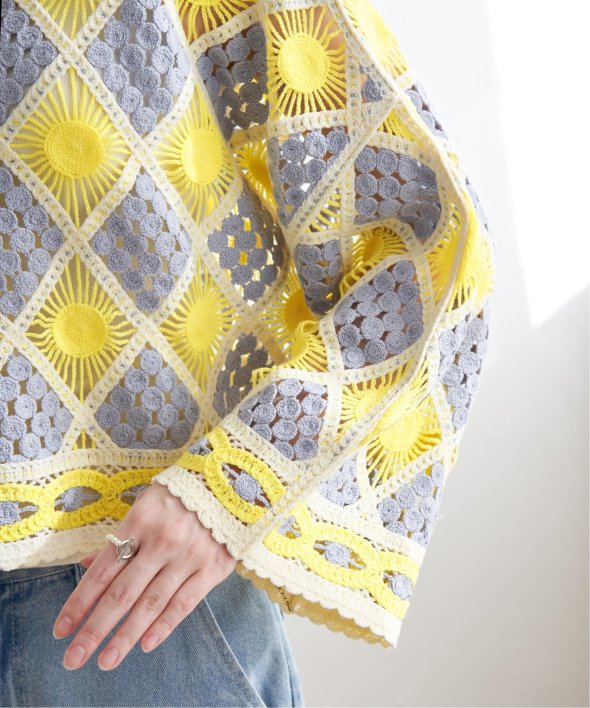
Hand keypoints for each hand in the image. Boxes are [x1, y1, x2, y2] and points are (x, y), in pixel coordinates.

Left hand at [52, 482, 236, 670]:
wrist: (234, 486)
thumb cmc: (182, 495)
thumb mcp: (147, 504)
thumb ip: (120, 536)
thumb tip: (87, 565)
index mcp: (140, 520)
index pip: (103, 570)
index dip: (80, 602)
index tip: (62, 629)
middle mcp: (162, 541)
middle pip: (122, 594)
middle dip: (95, 629)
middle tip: (73, 658)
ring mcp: (188, 556)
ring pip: (150, 604)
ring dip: (125, 636)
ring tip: (106, 661)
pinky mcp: (213, 568)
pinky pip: (184, 603)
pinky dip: (163, 626)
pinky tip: (145, 644)